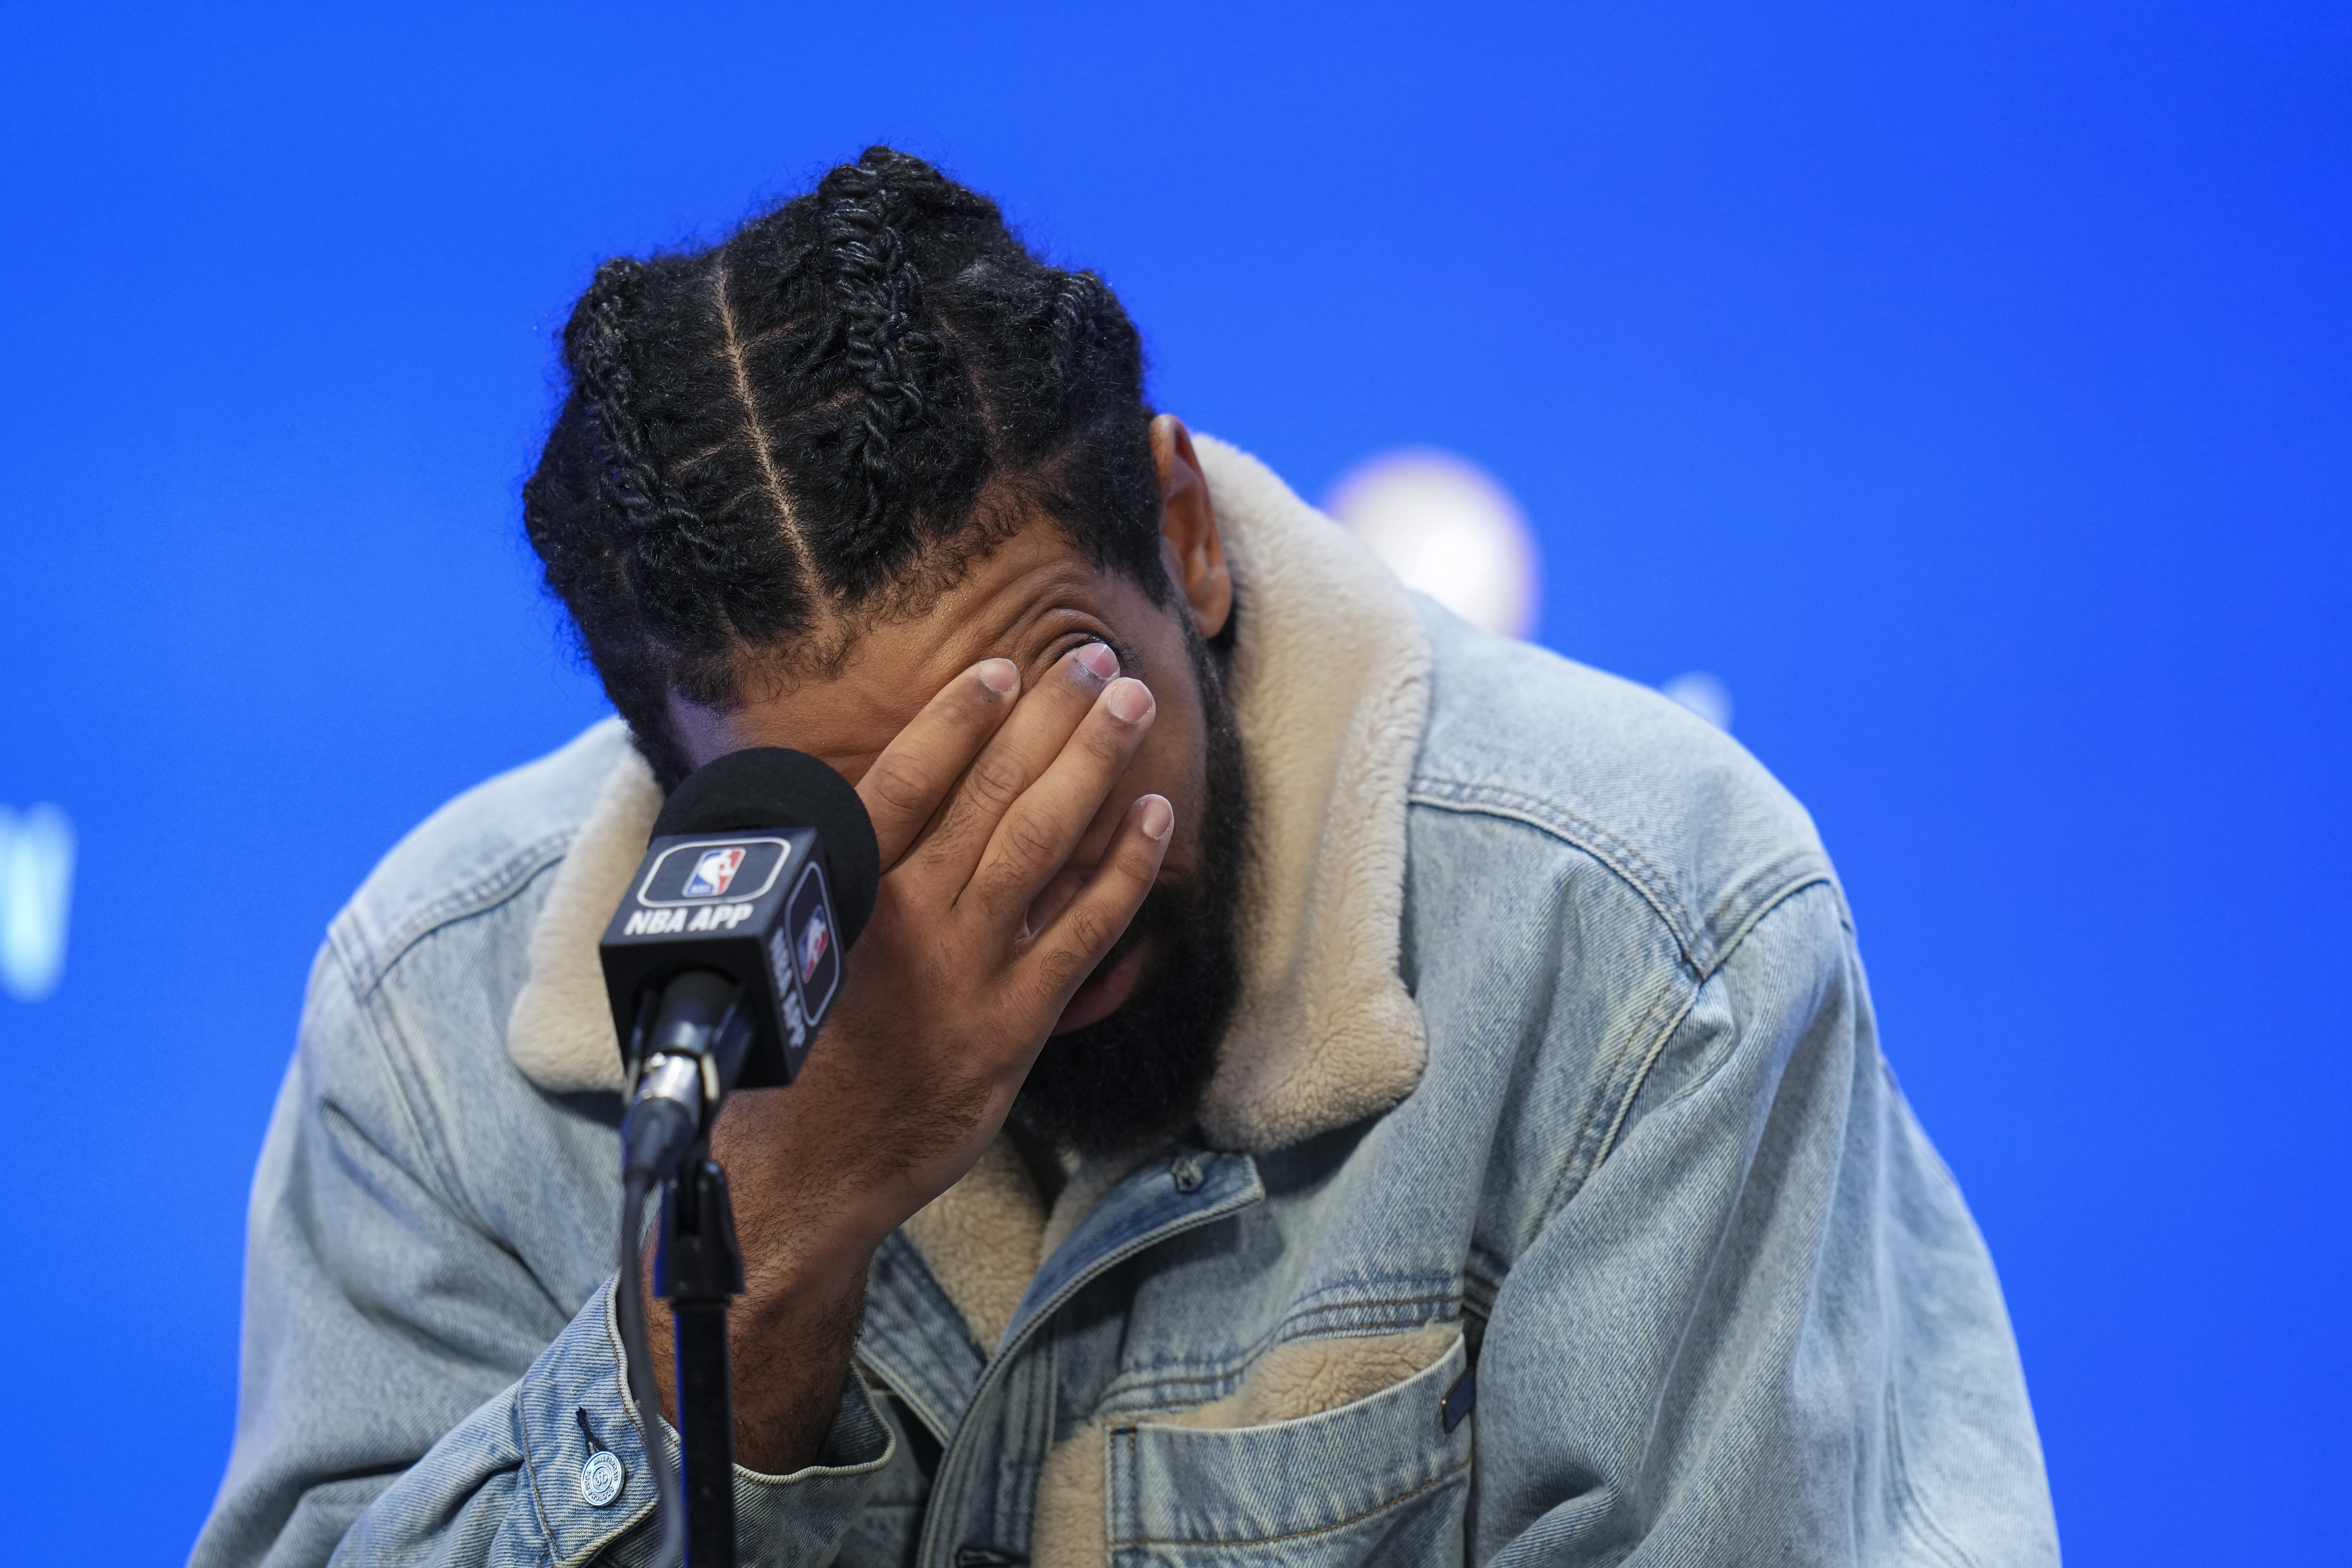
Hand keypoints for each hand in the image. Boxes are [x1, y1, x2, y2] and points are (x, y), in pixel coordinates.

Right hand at [645, 644, 1169, 1469]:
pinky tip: (1155, 815)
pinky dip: (1123, 869)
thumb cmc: (772, 1068)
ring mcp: (969, 972)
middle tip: (1092, 658)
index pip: (907, 781)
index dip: (958, 718)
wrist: (796, 1183)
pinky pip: (1084, 931)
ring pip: (1041, 842)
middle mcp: (911, 922)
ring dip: (1091, 765)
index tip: (1000, 670)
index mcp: (842, 898)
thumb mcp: (771, 960)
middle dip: (1049, 719)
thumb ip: (820, 888)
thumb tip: (843, 815)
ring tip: (1128, 703)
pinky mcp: (1013, 1026)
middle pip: (991, 794)